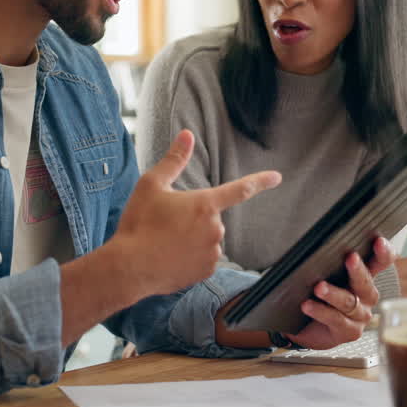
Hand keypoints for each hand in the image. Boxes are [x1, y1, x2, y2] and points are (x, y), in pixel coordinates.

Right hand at [110, 129, 280, 297]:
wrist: (128, 268)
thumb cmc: (138, 223)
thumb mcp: (151, 184)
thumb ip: (174, 159)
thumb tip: (187, 134)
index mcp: (205, 204)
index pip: (240, 189)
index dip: (261, 181)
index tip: (277, 177)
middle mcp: (215, 228)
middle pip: (211, 217)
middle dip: (193, 218)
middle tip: (165, 224)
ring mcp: (212, 252)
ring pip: (207, 239)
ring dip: (191, 238)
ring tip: (164, 242)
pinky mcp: (206, 272)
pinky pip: (203, 258)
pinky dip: (189, 257)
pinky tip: (169, 257)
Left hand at [281, 236, 395, 350]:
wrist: (306, 327)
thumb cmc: (317, 294)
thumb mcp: (324, 274)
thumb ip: (326, 261)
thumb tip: (314, 244)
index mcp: (364, 276)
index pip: (381, 262)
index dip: (384, 252)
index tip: (379, 242)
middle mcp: (366, 296)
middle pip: (366, 282)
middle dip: (358, 270)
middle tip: (350, 258)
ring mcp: (360, 315)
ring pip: (349, 302)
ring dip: (333, 293)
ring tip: (319, 287)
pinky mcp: (350, 331)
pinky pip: (336, 319)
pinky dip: (320, 311)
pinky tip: (307, 305)